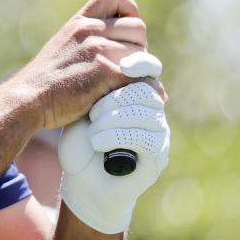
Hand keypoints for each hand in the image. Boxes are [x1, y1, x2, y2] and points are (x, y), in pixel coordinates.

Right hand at [14, 0, 152, 129]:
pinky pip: (141, 76)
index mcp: (79, 22)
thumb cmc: (45, 81)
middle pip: (138, 28)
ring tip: (123, 85)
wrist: (29, 98)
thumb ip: (87, 42)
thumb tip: (123, 51)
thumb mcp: (62, 47)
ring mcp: (98, 50)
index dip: (129, 11)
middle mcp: (90, 31)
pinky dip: (142, 88)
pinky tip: (130, 96)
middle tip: (125, 67)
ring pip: (143, 55)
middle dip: (138, 48)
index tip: (125, 33)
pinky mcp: (105, 72)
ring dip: (140, 71)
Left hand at [58, 52, 168, 233]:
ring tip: (93, 132)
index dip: (140, 63)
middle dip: (114, 99)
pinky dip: (118, 137)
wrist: (81, 181)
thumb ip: (100, 87)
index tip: (123, 65)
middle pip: (145, 90)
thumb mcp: (84, 109)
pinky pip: (146, 138)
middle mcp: (153, 110)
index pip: (150, 69)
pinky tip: (98, 143)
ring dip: (113, 120)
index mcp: (137, 93)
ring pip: (146, 112)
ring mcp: (159, 132)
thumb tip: (111, 58)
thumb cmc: (80, 142)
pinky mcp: (159, 155)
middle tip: (92, 114)